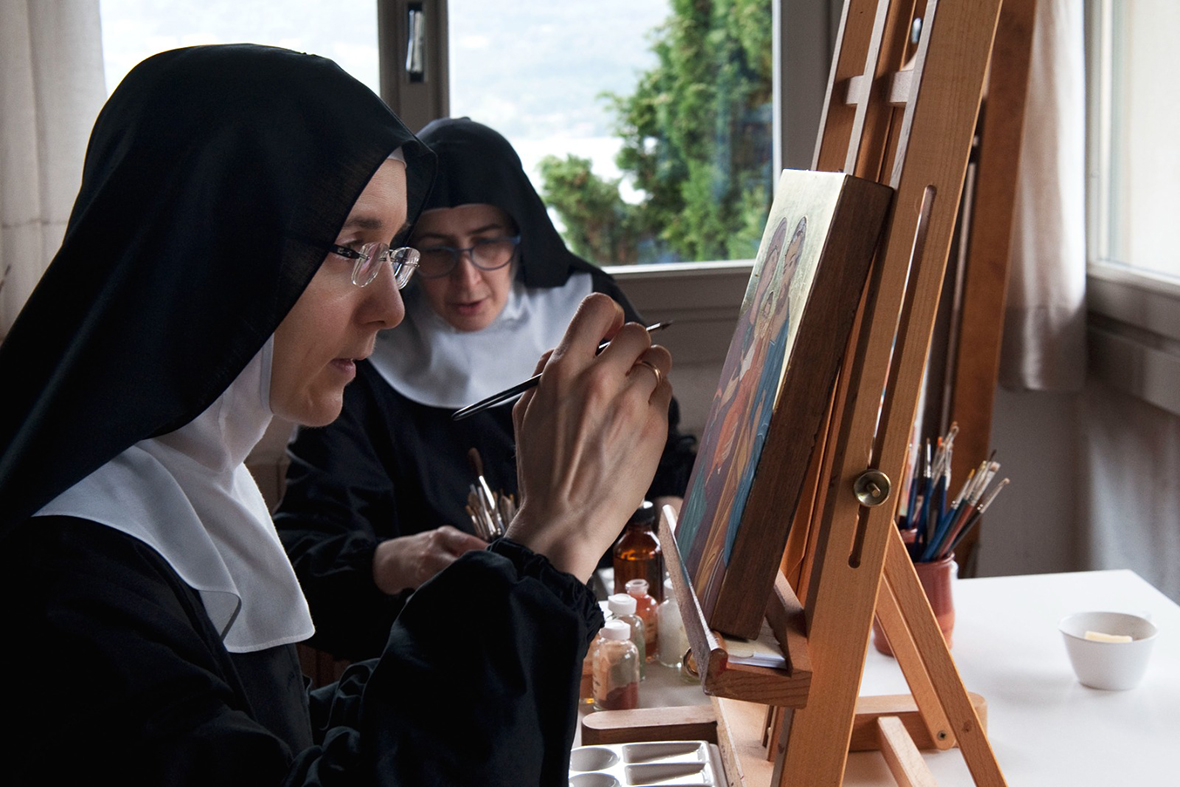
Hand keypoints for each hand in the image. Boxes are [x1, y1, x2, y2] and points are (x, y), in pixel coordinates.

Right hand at [371, 526, 488, 593]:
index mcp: (444, 534)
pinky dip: (455, 595)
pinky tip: (467, 600)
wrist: (394, 559)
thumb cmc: (428, 547)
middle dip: (479, 572)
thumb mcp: (444, 538)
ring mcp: (427, 568)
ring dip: (469, 586)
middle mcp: (435, 550)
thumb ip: (464, 545)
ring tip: (487, 593)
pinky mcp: (422, 584)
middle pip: (461, 563)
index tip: (503, 562)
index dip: (487, 553)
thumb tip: (494, 554)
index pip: (469, 543)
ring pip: (452, 579)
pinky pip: (442, 590)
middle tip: (498, 581)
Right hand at [506, 293, 672, 581]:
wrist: (564, 521)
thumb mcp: (526, 411)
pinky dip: (654, 401)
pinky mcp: (654, 428)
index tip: (608, 333)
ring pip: (658, 362)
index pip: (598, 308)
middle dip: (632, 347)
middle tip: (624, 368)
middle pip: (636, 333)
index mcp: (563, 371)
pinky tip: (637, 421)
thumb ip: (548, 372)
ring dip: (648, 373)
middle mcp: (599, 380)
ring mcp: (631, 404)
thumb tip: (570, 348)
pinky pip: (665, 394)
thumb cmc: (542, 471)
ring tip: (633, 395)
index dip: (608, 317)